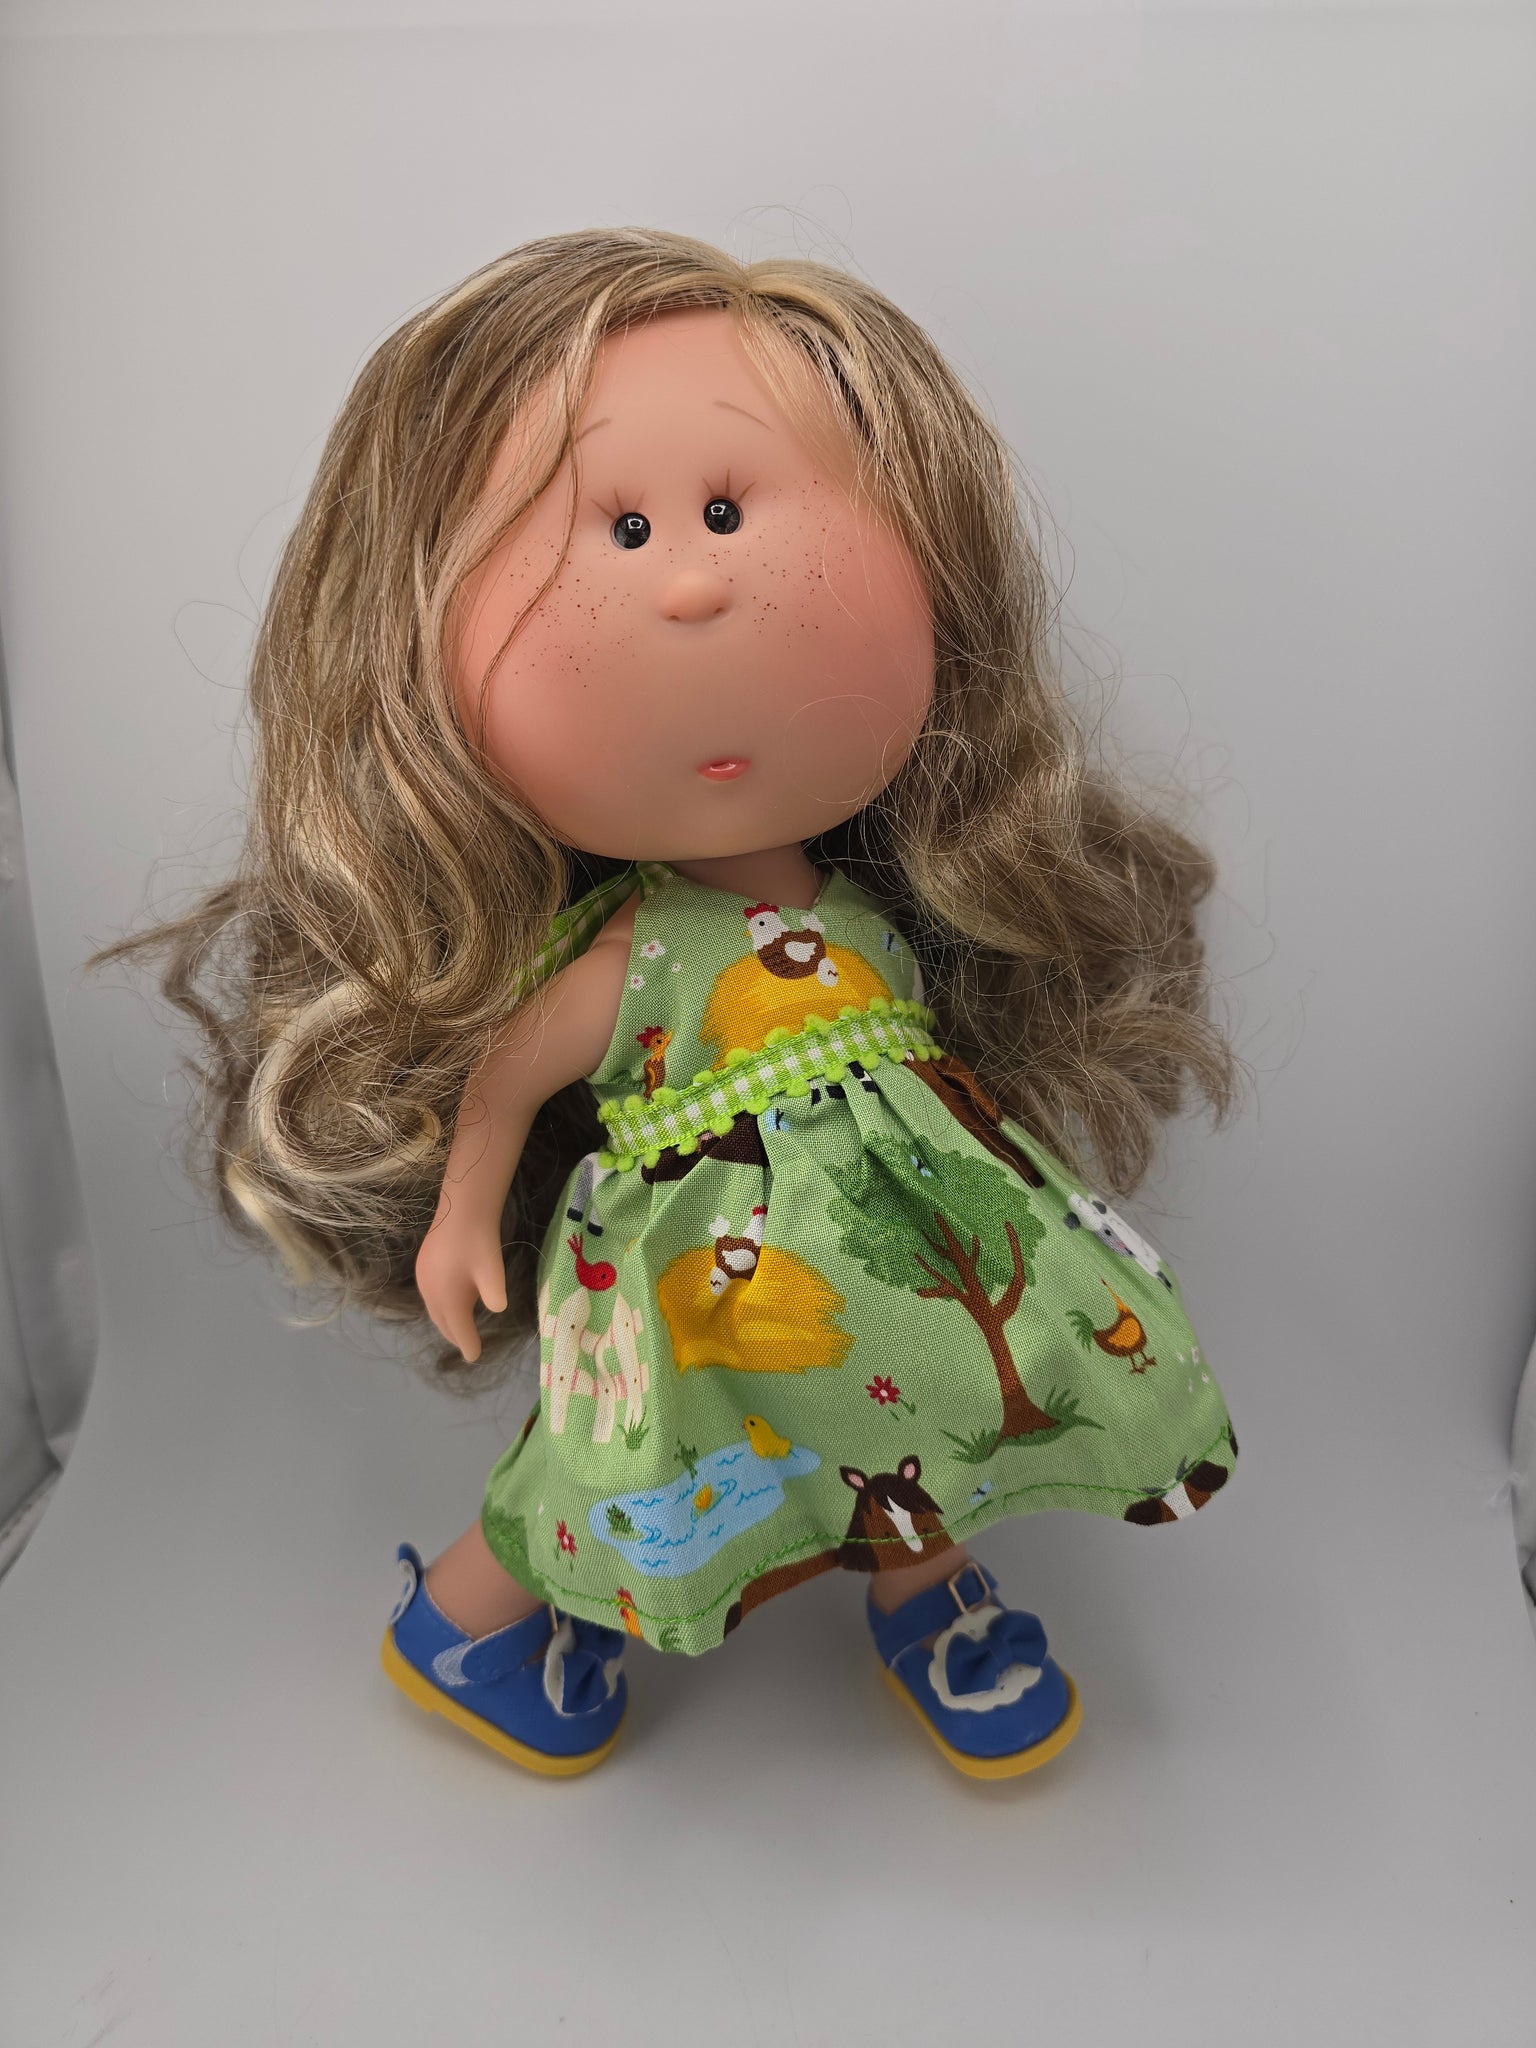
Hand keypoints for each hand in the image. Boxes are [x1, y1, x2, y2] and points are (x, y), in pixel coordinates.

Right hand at [415, 1203, 507, 1362]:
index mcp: (448, 1300)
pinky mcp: (422, 1267)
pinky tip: (449, 1301)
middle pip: (443, 1323)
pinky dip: (440, 1307)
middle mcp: (431, 1294)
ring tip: (458, 1328)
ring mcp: (423, 1280)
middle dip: (455, 1335)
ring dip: (446, 1321)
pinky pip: (430, 1296)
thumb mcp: (492, 1271)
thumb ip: (494, 1295)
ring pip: (434, 1309)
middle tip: (467, 1345)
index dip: (468, 1344)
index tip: (475, 1357)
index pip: (459, 1331)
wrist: (460, 1209)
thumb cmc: (479, 1242)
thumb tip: (498, 1310)